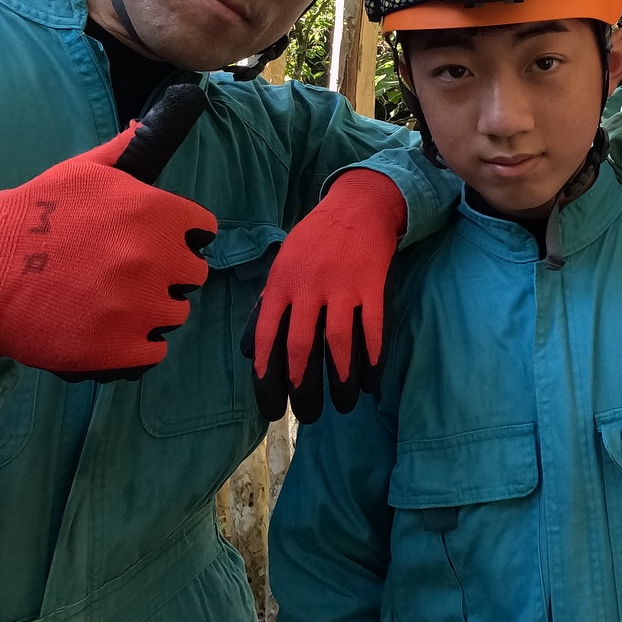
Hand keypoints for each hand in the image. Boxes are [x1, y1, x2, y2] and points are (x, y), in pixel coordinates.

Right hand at [0, 83, 215, 379]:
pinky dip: (137, 344)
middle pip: (193, 275)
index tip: (159, 242)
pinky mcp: (119, 348)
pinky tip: (110, 330)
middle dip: (168, 273)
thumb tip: (146, 123)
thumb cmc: (30, 216)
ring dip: (152, 309)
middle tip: (129, 273)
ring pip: (176, 313)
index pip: (203, 231)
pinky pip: (155, 350)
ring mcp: (138, 307)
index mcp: (154, 213)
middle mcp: (154, 259)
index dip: (182, 236)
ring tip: (113, 302)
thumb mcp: (80, 172)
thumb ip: (124, 151)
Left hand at [242, 169, 406, 423]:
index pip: (267, 339)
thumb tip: (249, 350)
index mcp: (281, 285)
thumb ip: (266, 306)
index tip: (271, 408)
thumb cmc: (315, 239)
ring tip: (342, 405)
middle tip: (308, 415)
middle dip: (303, 389)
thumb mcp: (282, 264)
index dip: (267, 378)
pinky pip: (372, 331)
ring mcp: (342, 288)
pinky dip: (371, 360)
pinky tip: (369, 382)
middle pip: (302, 349)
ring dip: (340, 381)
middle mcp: (308, 288)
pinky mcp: (372, 287)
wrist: (358, 206)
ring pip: (338, 345)